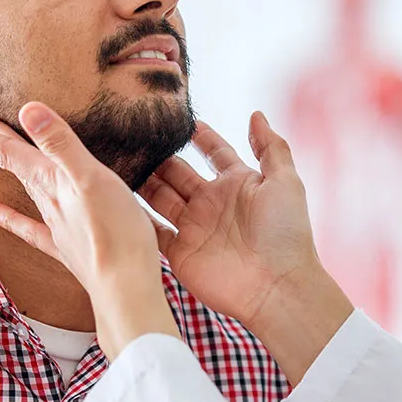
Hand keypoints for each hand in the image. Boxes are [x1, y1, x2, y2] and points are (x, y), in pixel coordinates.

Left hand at [0, 103, 178, 358]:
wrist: (124, 286)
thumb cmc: (115, 232)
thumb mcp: (90, 178)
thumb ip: (60, 143)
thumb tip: (26, 110)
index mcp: (51, 181)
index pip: (8, 150)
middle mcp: (48, 200)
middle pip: (12, 164)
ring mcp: (56, 225)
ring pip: (23, 189)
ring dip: (6, 168)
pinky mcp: (67, 247)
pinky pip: (31, 230)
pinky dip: (11, 219)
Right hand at [143, 113, 353, 382]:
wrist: (276, 286)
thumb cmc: (286, 233)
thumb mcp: (285, 181)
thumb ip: (271, 147)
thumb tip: (256, 115)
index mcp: (237, 183)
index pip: (214, 152)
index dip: (199, 136)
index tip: (177, 117)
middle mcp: (212, 203)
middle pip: (178, 173)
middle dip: (158, 156)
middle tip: (132, 137)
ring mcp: (194, 227)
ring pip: (160, 196)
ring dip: (142, 181)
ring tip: (117, 159)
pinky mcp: (179, 253)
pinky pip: (152, 230)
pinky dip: (135, 216)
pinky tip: (115, 198)